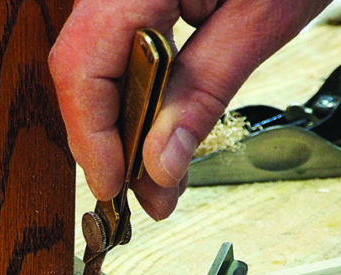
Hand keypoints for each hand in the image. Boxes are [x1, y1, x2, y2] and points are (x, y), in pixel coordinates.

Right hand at [49, 0, 330, 217]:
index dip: (91, 138)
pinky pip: (116, 42)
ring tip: (157, 169)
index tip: (114, 187)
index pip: (81, 66)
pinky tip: (158, 121)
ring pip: (92, 60)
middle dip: (106, 138)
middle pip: (78, 66)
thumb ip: (204, 90)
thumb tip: (160, 164)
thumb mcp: (262, 17)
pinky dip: (135, 88)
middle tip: (142, 190)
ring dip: (121, 119)